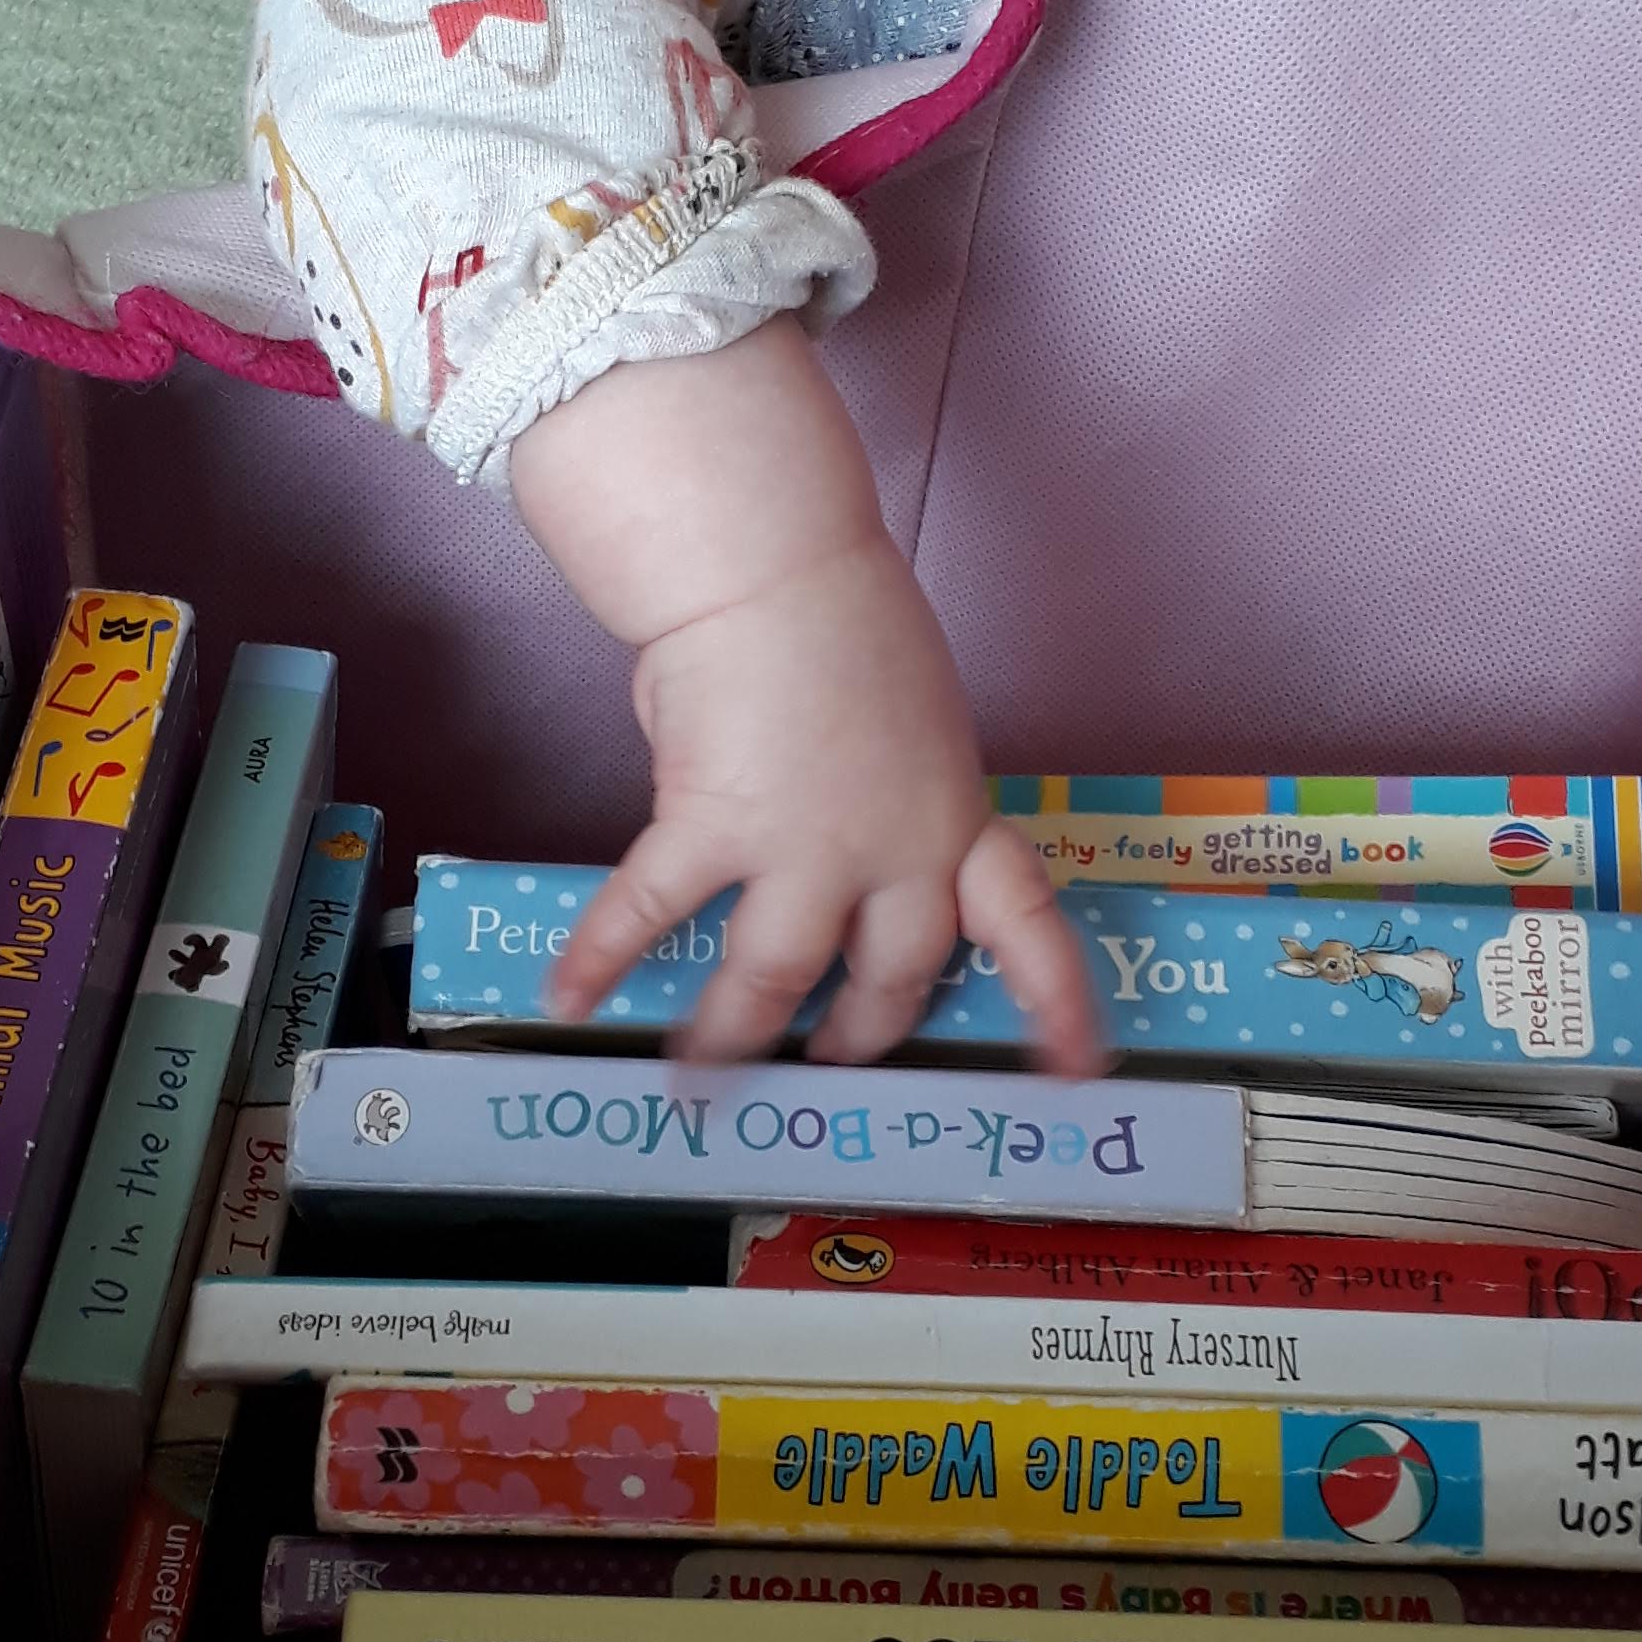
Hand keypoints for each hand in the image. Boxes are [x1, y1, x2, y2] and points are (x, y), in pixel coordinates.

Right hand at [511, 322, 1102, 1073]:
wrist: (777, 567)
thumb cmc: (843, 619)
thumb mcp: (913, 725)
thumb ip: (890, 802)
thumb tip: (827, 841)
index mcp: (955, 820)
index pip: (1026, 926)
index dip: (1052, 1006)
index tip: (1075, 1074)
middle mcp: (895, 854)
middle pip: (891, 979)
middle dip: (859, 1033)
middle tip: (829, 1058)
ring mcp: (805, 850)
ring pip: (775, 978)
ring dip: (731, 1033)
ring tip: (697, 1071)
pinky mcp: (714, 828)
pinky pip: (652, 911)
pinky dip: (601, 956)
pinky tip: (566, 997)